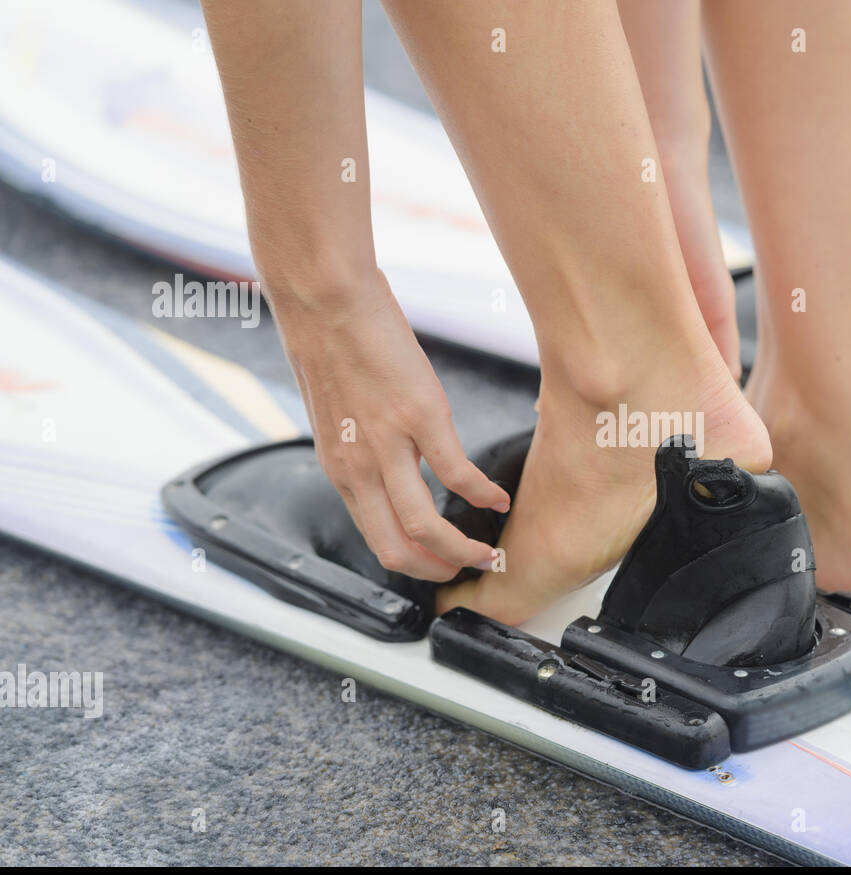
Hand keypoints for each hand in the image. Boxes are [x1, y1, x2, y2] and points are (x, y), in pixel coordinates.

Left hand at [272, 269, 509, 580]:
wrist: (325, 300)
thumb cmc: (332, 345)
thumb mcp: (338, 414)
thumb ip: (362, 447)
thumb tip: (387, 462)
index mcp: (341, 469)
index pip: (376, 540)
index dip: (414, 564)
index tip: (441, 564)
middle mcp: (359, 468)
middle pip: (399, 549)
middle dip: (440, 570)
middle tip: (468, 569)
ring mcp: (388, 446)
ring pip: (426, 527)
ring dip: (463, 550)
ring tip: (489, 549)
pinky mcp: (419, 416)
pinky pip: (457, 474)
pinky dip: (483, 494)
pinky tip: (498, 497)